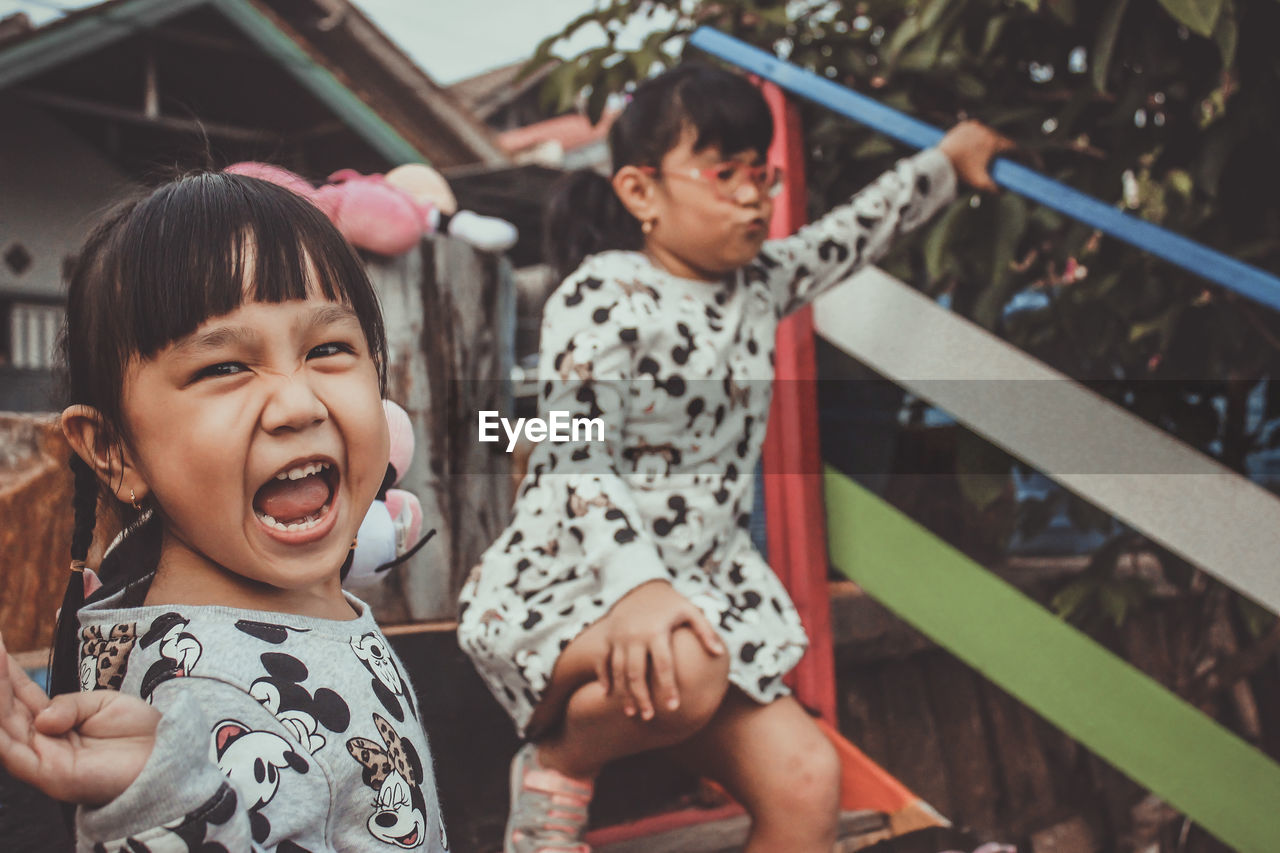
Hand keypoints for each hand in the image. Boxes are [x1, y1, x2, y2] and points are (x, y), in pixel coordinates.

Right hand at [0, 632, 159, 805]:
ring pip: (4, 728)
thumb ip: (69, 705)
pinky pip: (12, 753)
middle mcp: (42, 742)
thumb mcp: (102, 704)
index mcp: (55, 723)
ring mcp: (43, 760)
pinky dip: (0, 730)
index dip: (7, 675)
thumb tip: (41, 719)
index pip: (22, 697)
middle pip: (7, 711)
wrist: (165, 755)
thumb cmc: (137, 733)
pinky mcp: (49, 776)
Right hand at [598, 580, 724, 721]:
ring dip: (623, 693)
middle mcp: (635, 636)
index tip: (674, 707)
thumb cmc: (670, 603)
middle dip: (642, 697)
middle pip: (636, 673)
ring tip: (631, 713)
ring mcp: (618, 638)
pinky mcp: (607, 638)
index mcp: (656, 631)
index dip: (668, 687)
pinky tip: (608, 694)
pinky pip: (602, 660)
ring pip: (618, 670)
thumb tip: (719, 653)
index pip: (663, 665)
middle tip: (649, 717)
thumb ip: (705, 631)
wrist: (640, 585)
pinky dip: (603, 677)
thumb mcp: (690, 611)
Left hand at [937, 119, 1015, 192]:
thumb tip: (1004, 191)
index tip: (1013, 160)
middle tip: (998, 158)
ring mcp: (975, 126)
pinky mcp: (964, 125)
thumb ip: (995, 189)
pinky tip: (976, 143)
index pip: (1011, 146)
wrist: (940, 163)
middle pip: (1000, 139)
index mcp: (994, 142)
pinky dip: (976, 135)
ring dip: (989, 140)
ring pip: (987, 133)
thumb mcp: (980, 183)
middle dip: (1000, 148)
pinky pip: (976, 129)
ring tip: (986, 151)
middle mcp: (986, 131)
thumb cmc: (961, 173)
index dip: (1014, 154)